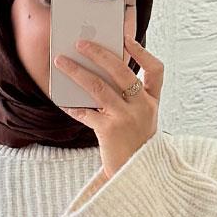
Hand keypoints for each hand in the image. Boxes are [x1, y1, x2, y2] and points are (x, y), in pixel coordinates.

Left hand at [52, 32, 162, 181]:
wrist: (138, 178)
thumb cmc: (136, 148)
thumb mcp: (141, 121)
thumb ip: (128, 100)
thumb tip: (97, 76)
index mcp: (152, 103)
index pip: (155, 71)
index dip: (142, 53)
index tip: (127, 39)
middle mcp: (142, 107)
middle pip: (121, 71)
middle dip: (99, 53)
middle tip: (80, 43)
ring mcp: (126, 118)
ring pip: (98, 87)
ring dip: (76, 72)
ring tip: (61, 62)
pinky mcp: (110, 130)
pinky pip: (86, 113)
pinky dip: (72, 107)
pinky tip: (62, 100)